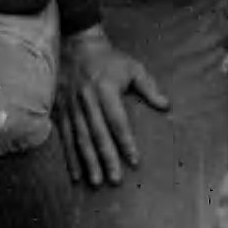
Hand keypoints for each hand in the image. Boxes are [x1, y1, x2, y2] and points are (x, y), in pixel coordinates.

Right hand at [57, 24, 168, 186]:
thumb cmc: (110, 60)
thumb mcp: (133, 67)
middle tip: (115, 179)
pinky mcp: (60, 109)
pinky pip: (65, 137)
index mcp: (105, 89)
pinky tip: (75, 173)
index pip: (117, 120)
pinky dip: (69, 156)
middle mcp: (86, 99)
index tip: (134, 160)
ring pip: (79, 138)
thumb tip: (166, 106)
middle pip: (97, 133)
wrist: (77, 46)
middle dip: (106, 158)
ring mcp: (71, 105)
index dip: (125, 141)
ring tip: (95, 181)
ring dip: (87, 161)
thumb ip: (149, 87)